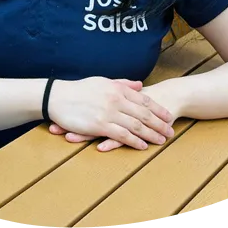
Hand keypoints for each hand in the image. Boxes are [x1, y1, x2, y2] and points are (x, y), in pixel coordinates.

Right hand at [46, 78, 175, 150]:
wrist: (57, 96)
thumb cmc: (79, 89)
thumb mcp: (103, 81)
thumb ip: (123, 83)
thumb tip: (140, 84)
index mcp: (117, 88)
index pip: (144, 99)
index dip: (158, 109)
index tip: (168, 116)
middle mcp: (116, 99)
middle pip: (144, 113)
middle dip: (159, 123)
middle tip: (171, 131)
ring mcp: (108, 112)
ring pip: (136, 125)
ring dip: (151, 134)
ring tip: (162, 140)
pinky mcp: (100, 125)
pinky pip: (122, 135)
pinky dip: (134, 141)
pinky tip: (143, 146)